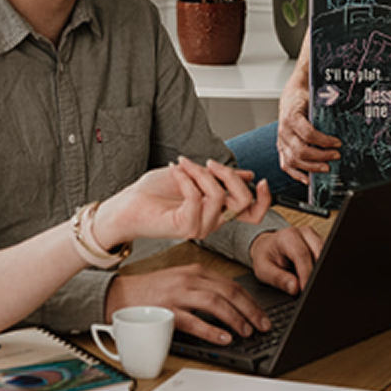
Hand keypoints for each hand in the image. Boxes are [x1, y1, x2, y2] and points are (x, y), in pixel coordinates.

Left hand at [97, 156, 269, 249]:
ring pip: (219, 195)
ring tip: (183, 166)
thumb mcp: (193, 176)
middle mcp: (212, 222)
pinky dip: (186, 179)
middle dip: (229, 174)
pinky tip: (175, 172)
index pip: (253, 213)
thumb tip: (247, 174)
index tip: (260, 179)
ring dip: (199, 173)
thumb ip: (219, 177)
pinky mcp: (185, 227)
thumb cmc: (153, 192)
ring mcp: (199, 227)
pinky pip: (197, 198)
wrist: (126, 205)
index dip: (264, 198)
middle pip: (244, 201)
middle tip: (208, 162)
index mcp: (217, 210)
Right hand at [107, 264, 271, 347]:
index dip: (250, 300)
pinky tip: (224, 338)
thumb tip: (231, 308)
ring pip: (215, 303)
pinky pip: (194, 320)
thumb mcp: (181, 282)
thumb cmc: (151, 292)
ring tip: (247, 332)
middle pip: (229, 292)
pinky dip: (212, 330)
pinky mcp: (167, 310)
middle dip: (250, 310)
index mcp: (195, 271)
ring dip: (235, 318)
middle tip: (262, 325)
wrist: (119, 295)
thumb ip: (203, 289)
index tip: (262, 314)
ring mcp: (178, 294)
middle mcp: (189, 279)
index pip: (231, 284)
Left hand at [247, 223, 320, 294]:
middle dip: (318, 274)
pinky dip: (323, 270)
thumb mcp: (263, 270)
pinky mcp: (320, 244)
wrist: (267, 247)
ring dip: (321, 272)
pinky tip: (315, 279)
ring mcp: (315, 238)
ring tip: (312, 286)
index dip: (306, 274)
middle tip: (312, 291)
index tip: (306, 290)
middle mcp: (304, 233)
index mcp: (288, 236)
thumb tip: (295, 288)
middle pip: (320, 253)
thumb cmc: (265, 257)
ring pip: (327, 256)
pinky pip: (327, 258)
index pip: (302, 255)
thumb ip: (278, 279)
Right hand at [276, 65, 340, 183]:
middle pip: (301, 150)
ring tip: (326, 168)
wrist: (290, 97)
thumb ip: (324, 110)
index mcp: (291, 116)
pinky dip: (296, 174)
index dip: (324, 141)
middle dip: (320, 156)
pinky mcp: (281, 148)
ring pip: (293, 160)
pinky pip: (285, 165)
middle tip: (336, 156)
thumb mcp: (314, 99)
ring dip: (311, 167)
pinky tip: (308, 179)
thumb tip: (345, 118)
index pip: (308, 133)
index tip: (338, 143)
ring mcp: (281, 141)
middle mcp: (283, 130)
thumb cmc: (303, 98)